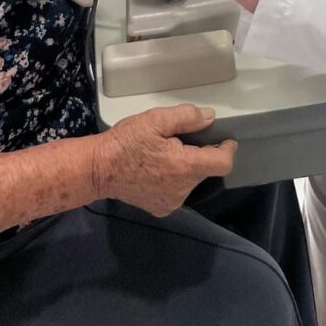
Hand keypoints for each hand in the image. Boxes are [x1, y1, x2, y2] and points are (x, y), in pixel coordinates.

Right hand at [94, 104, 236, 216]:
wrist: (97, 169)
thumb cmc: (126, 141)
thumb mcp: (156, 119)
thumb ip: (187, 117)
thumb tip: (210, 118)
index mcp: (185, 167)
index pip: (222, 163)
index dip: (227, 149)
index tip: (225, 139)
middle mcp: (183, 190)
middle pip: (204, 170)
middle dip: (199, 154)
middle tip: (179, 140)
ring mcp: (171, 202)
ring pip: (190, 181)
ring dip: (185, 167)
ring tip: (163, 154)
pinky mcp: (160, 208)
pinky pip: (177, 191)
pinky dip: (173, 179)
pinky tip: (156, 169)